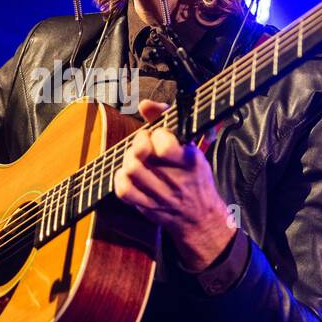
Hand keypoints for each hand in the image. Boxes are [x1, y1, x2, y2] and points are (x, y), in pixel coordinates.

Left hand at [113, 99, 236, 271]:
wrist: (200, 218)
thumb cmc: (194, 177)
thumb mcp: (190, 148)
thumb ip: (167, 121)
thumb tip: (145, 104)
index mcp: (190, 161)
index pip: (164, 145)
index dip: (157, 135)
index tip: (160, 135)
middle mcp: (175, 179)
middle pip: (141, 155)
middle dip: (138, 143)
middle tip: (143, 144)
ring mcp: (160, 196)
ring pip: (131, 169)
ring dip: (129, 159)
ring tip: (137, 158)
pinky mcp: (147, 207)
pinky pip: (123, 190)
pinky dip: (121, 178)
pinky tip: (128, 174)